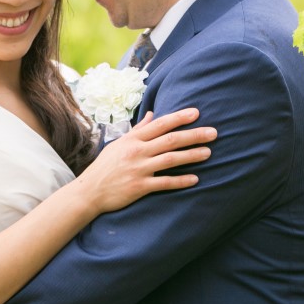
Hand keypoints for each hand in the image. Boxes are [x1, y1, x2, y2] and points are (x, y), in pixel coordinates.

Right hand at [82, 109, 215, 213]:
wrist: (89, 191)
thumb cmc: (105, 166)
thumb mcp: (119, 144)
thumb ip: (138, 130)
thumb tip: (152, 113)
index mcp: (132, 139)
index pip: (159, 124)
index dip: (179, 118)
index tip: (196, 113)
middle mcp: (136, 152)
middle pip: (170, 140)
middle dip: (193, 135)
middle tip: (213, 133)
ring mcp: (138, 169)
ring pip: (170, 159)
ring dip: (191, 155)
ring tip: (208, 153)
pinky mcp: (139, 187)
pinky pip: (164, 182)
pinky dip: (181, 181)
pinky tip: (195, 179)